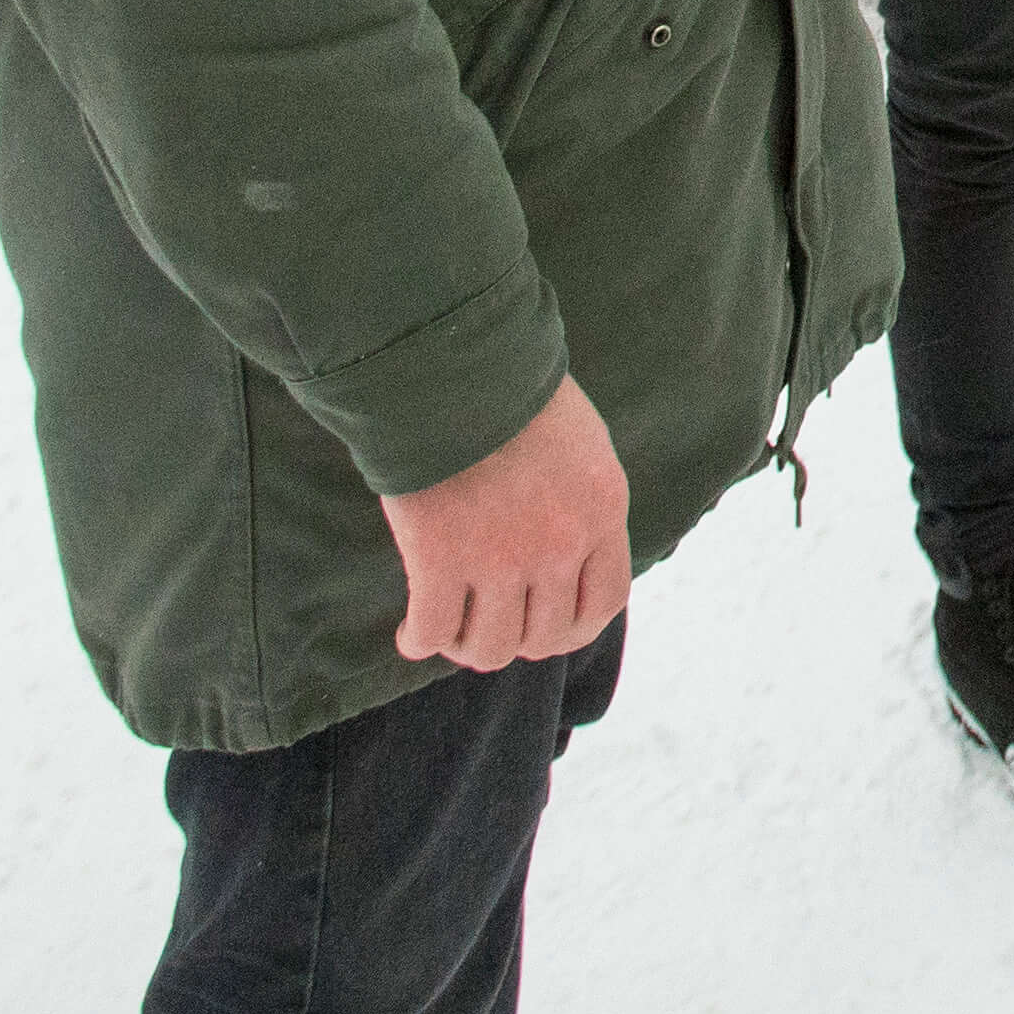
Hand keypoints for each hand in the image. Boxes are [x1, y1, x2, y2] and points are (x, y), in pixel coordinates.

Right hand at [382, 373, 629, 671]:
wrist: (456, 366)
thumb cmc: (515, 394)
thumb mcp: (582, 446)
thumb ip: (582, 504)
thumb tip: (572, 554)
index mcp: (601, 513)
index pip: (603, 604)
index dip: (573, 630)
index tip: (547, 629)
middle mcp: (559, 545)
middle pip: (544, 636)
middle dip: (516, 638)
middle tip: (487, 624)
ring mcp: (500, 559)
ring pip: (489, 648)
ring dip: (466, 646)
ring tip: (450, 632)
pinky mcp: (439, 561)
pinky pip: (432, 631)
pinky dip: (418, 641)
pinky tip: (409, 634)